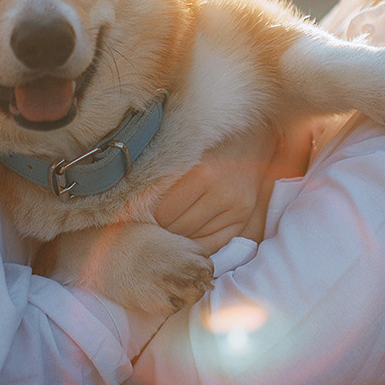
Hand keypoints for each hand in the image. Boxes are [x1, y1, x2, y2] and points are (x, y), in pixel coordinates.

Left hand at [154, 123, 277, 254]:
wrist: (249, 139)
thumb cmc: (208, 146)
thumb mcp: (185, 155)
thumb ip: (163, 180)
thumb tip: (135, 211)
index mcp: (203, 173)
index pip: (163, 213)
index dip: (150, 215)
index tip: (144, 210)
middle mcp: (222, 193)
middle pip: (177, 228)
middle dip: (163, 226)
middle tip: (157, 218)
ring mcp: (235, 209)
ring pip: (192, 239)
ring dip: (178, 234)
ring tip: (174, 220)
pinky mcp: (243, 219)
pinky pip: (211, 245)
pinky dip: (196, 242)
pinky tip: (190, 231)